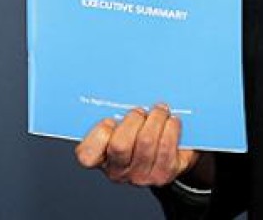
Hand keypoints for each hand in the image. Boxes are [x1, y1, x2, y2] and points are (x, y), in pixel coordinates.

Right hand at [75, 103, 201, 186]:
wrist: (175, 154)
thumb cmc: (143, 132)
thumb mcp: (124, 124)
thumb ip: (116, 114)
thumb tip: (119, 87)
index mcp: (101, 159)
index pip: (87, 155)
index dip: (99, 133)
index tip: (110, 120)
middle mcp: (118, 172)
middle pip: (120, 145)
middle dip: (133, 119)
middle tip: (141, 110)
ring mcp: (141, 176)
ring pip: (146, 142)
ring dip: (155, 119)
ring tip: (160, 110)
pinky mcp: (164, 173)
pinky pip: (166, 146)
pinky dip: (171, 128)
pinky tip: (172, 121)